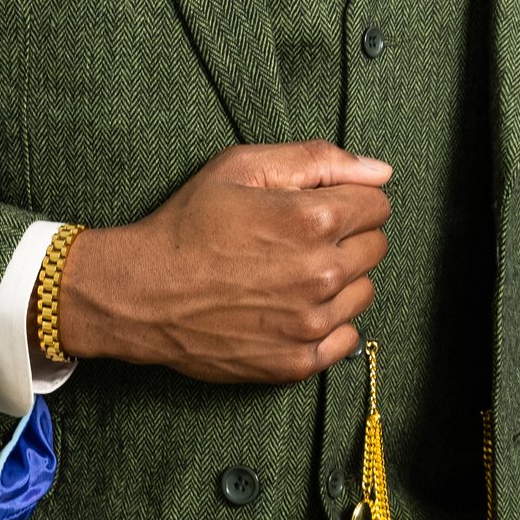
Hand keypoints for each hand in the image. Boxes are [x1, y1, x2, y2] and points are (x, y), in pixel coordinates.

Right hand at [46, 142, 391, 383]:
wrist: (140, 294)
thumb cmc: (187, 225)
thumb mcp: (241, 167)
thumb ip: (316, 159)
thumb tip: (379, 171)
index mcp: (313, 220)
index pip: (377, 205)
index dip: (348, 200)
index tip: (316, 207)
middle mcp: (321, 273)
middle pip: (375, 248)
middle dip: (347, 237)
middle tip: (298, 240)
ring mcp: (310, 323)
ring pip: (363, 293)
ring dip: (340, 281)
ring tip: (291, 274)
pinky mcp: (296, 361)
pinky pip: (346, 339)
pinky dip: (329, 324)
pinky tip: (293, 309)